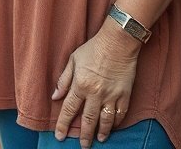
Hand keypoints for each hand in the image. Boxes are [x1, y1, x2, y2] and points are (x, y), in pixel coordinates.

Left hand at [51, 28, 140, 145]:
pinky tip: (113, 127)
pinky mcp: (125, 94)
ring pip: (105, 120)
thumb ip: (63, 80)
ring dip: (102, 132)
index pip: (69, 109)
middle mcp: (95, 93)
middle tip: (82, 146)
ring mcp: (111, 95)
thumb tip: (55, 96)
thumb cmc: (93, 49)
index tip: (59, 136)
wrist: (117, 42)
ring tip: (99, 140)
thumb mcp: (73, 60)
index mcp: (80, 85)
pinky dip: (116, 122)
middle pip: (88, 120)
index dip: (63, 124)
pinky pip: (120, 113)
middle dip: (84, 135)